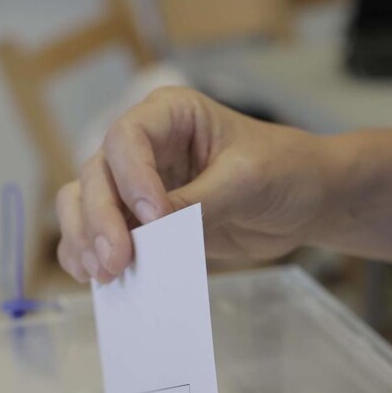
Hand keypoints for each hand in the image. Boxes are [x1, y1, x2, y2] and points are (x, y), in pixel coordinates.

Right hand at [55, 87, 329, 283]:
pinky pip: (99, 233)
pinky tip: (95, 278)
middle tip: (115, 261)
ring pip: (85, 202)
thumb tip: (151, 230)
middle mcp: (145, 145)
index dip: (131, 178)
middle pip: (97, 173)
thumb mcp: (247, 181)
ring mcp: (138, 184)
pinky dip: (89, 253)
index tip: (154, 217)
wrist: (306, 201)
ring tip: (101, 273)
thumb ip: (199, 202)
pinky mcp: (141, 221)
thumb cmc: (286, 171)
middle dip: (100, 218)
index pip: (127, 138)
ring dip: (85, 237)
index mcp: (170, 114)